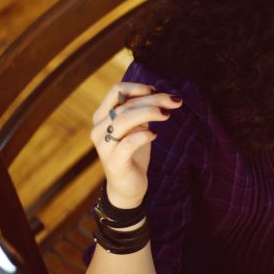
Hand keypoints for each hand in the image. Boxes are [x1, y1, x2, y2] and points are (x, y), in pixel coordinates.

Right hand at [90, 82, 182, 207]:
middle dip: (153, 99)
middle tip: (175, 101)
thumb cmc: (133, 153)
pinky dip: (143, 135)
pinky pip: (127, 143)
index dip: (137, 87)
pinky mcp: (114, 162)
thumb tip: (157, 93)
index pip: (115, 91)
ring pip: (124, 120)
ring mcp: (104, 146)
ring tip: (166, 115)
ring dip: (148, 113)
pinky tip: (155, 135)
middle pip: (125, 104)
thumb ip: (140, 111)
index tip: (156, 90)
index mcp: (102, 116)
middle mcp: (99, 129)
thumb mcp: (136, 128)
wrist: (127, 187)